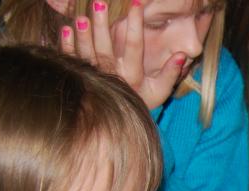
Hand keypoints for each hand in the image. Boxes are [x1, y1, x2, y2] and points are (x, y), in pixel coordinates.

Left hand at [60, 1, 187, 110]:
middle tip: (99, 2)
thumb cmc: (143, 100)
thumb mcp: (160, 91)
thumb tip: (182, 54)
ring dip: (83, 35)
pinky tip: (66, 28)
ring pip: (86, 53)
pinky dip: (67, 45)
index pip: (134, 46)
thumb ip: (171, 73)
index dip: (135, 24)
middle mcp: (112, 75)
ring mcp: (94, 76)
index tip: (136, 2)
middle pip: (105, 48)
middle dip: (101, 24)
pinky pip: (72, 60)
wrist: (119, 121)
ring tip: (81, 16)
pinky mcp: (81, 77)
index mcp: (133, 76)